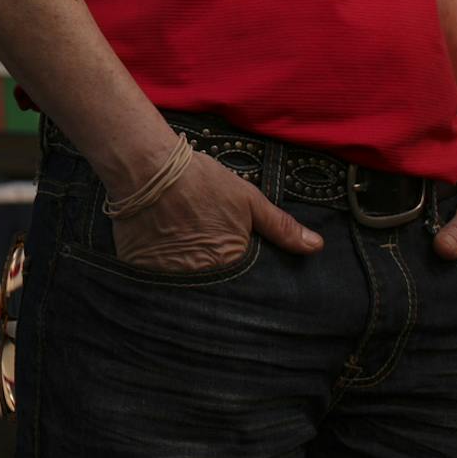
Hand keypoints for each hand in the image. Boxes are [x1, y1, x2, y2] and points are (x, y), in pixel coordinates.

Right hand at [110, 151, 323, 272]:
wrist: (147, 167)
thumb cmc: (201, 181)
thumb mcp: (248, 200)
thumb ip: (281, 227)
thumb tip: (317, 247)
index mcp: (229, 264)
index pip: (243, 286)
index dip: (239, 276)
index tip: (234, 265)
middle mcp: (199, 278)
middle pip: (212, 290)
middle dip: (213, 281)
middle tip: (204, 254)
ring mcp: (166, 277)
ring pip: (181, 288)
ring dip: (185, 277)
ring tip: (181, 253)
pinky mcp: (140, 270)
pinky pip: (152, 280)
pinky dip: (157, 271)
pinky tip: (157, 251)